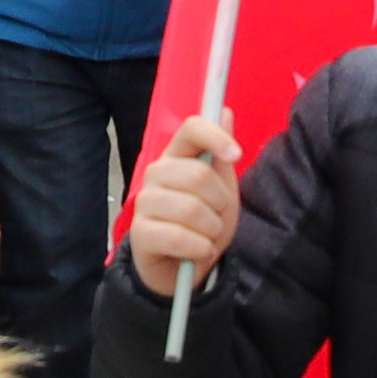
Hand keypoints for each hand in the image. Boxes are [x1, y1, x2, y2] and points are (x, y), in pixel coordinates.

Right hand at [122, 105, 245, 289]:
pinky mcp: (140, 233)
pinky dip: (199, 248)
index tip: (236, 155)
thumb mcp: (221, 188)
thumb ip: (221, 152)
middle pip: (198, 174)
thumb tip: (224, 110)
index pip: (191, 129)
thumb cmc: (202, 222)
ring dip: (211, 230)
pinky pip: (179, 237)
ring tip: (206, 236)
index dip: (215, 137)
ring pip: (192, 209)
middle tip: (216, 216)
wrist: (183, 266)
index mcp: (176, 156)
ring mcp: (144, 202)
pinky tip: (198, 250)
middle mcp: (156, 173)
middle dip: (219, 202)